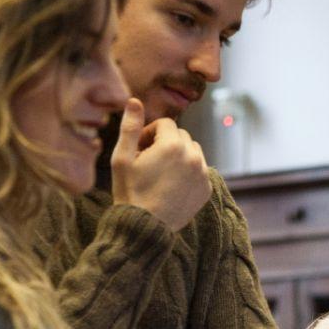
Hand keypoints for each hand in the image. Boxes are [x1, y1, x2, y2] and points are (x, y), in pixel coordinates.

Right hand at [111, 99, 210, 229]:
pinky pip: (200, 169)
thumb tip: (134, 100)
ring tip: (161, 172)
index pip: (165, 124)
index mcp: (172, 145)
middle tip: (148, 161)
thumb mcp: (122, 158)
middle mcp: (193, 156)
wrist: (144, 227)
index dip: (149, 133)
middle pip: (180, 136)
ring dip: (179, 155)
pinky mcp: (207, 188)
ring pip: (192, 151)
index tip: (139, 149)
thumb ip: (130, 127)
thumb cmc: (129, 191)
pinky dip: (188, 171)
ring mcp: (203, 173)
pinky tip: (171, 185)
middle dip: (165, 143)